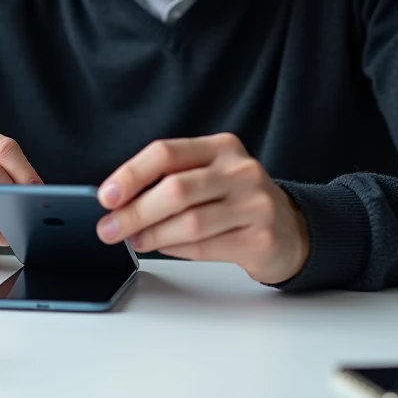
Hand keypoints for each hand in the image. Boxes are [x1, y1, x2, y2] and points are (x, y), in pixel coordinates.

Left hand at [95, 134, 309, 283]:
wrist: (291, 230)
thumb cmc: (236, 201)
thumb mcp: (209, 176)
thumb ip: (168, 180)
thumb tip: (118, 201)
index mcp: (221, 147)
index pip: (166, 153)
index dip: (131, 174)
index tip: (106, 196)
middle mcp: (240, 171)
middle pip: (175, 189)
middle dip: (134, 212)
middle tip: (110, 228)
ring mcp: (255, 204)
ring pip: (188, 222)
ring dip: (153, 235)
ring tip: (136, 240)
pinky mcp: (261, 238)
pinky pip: (205, 247)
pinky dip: (176, 250)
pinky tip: (164, 248)